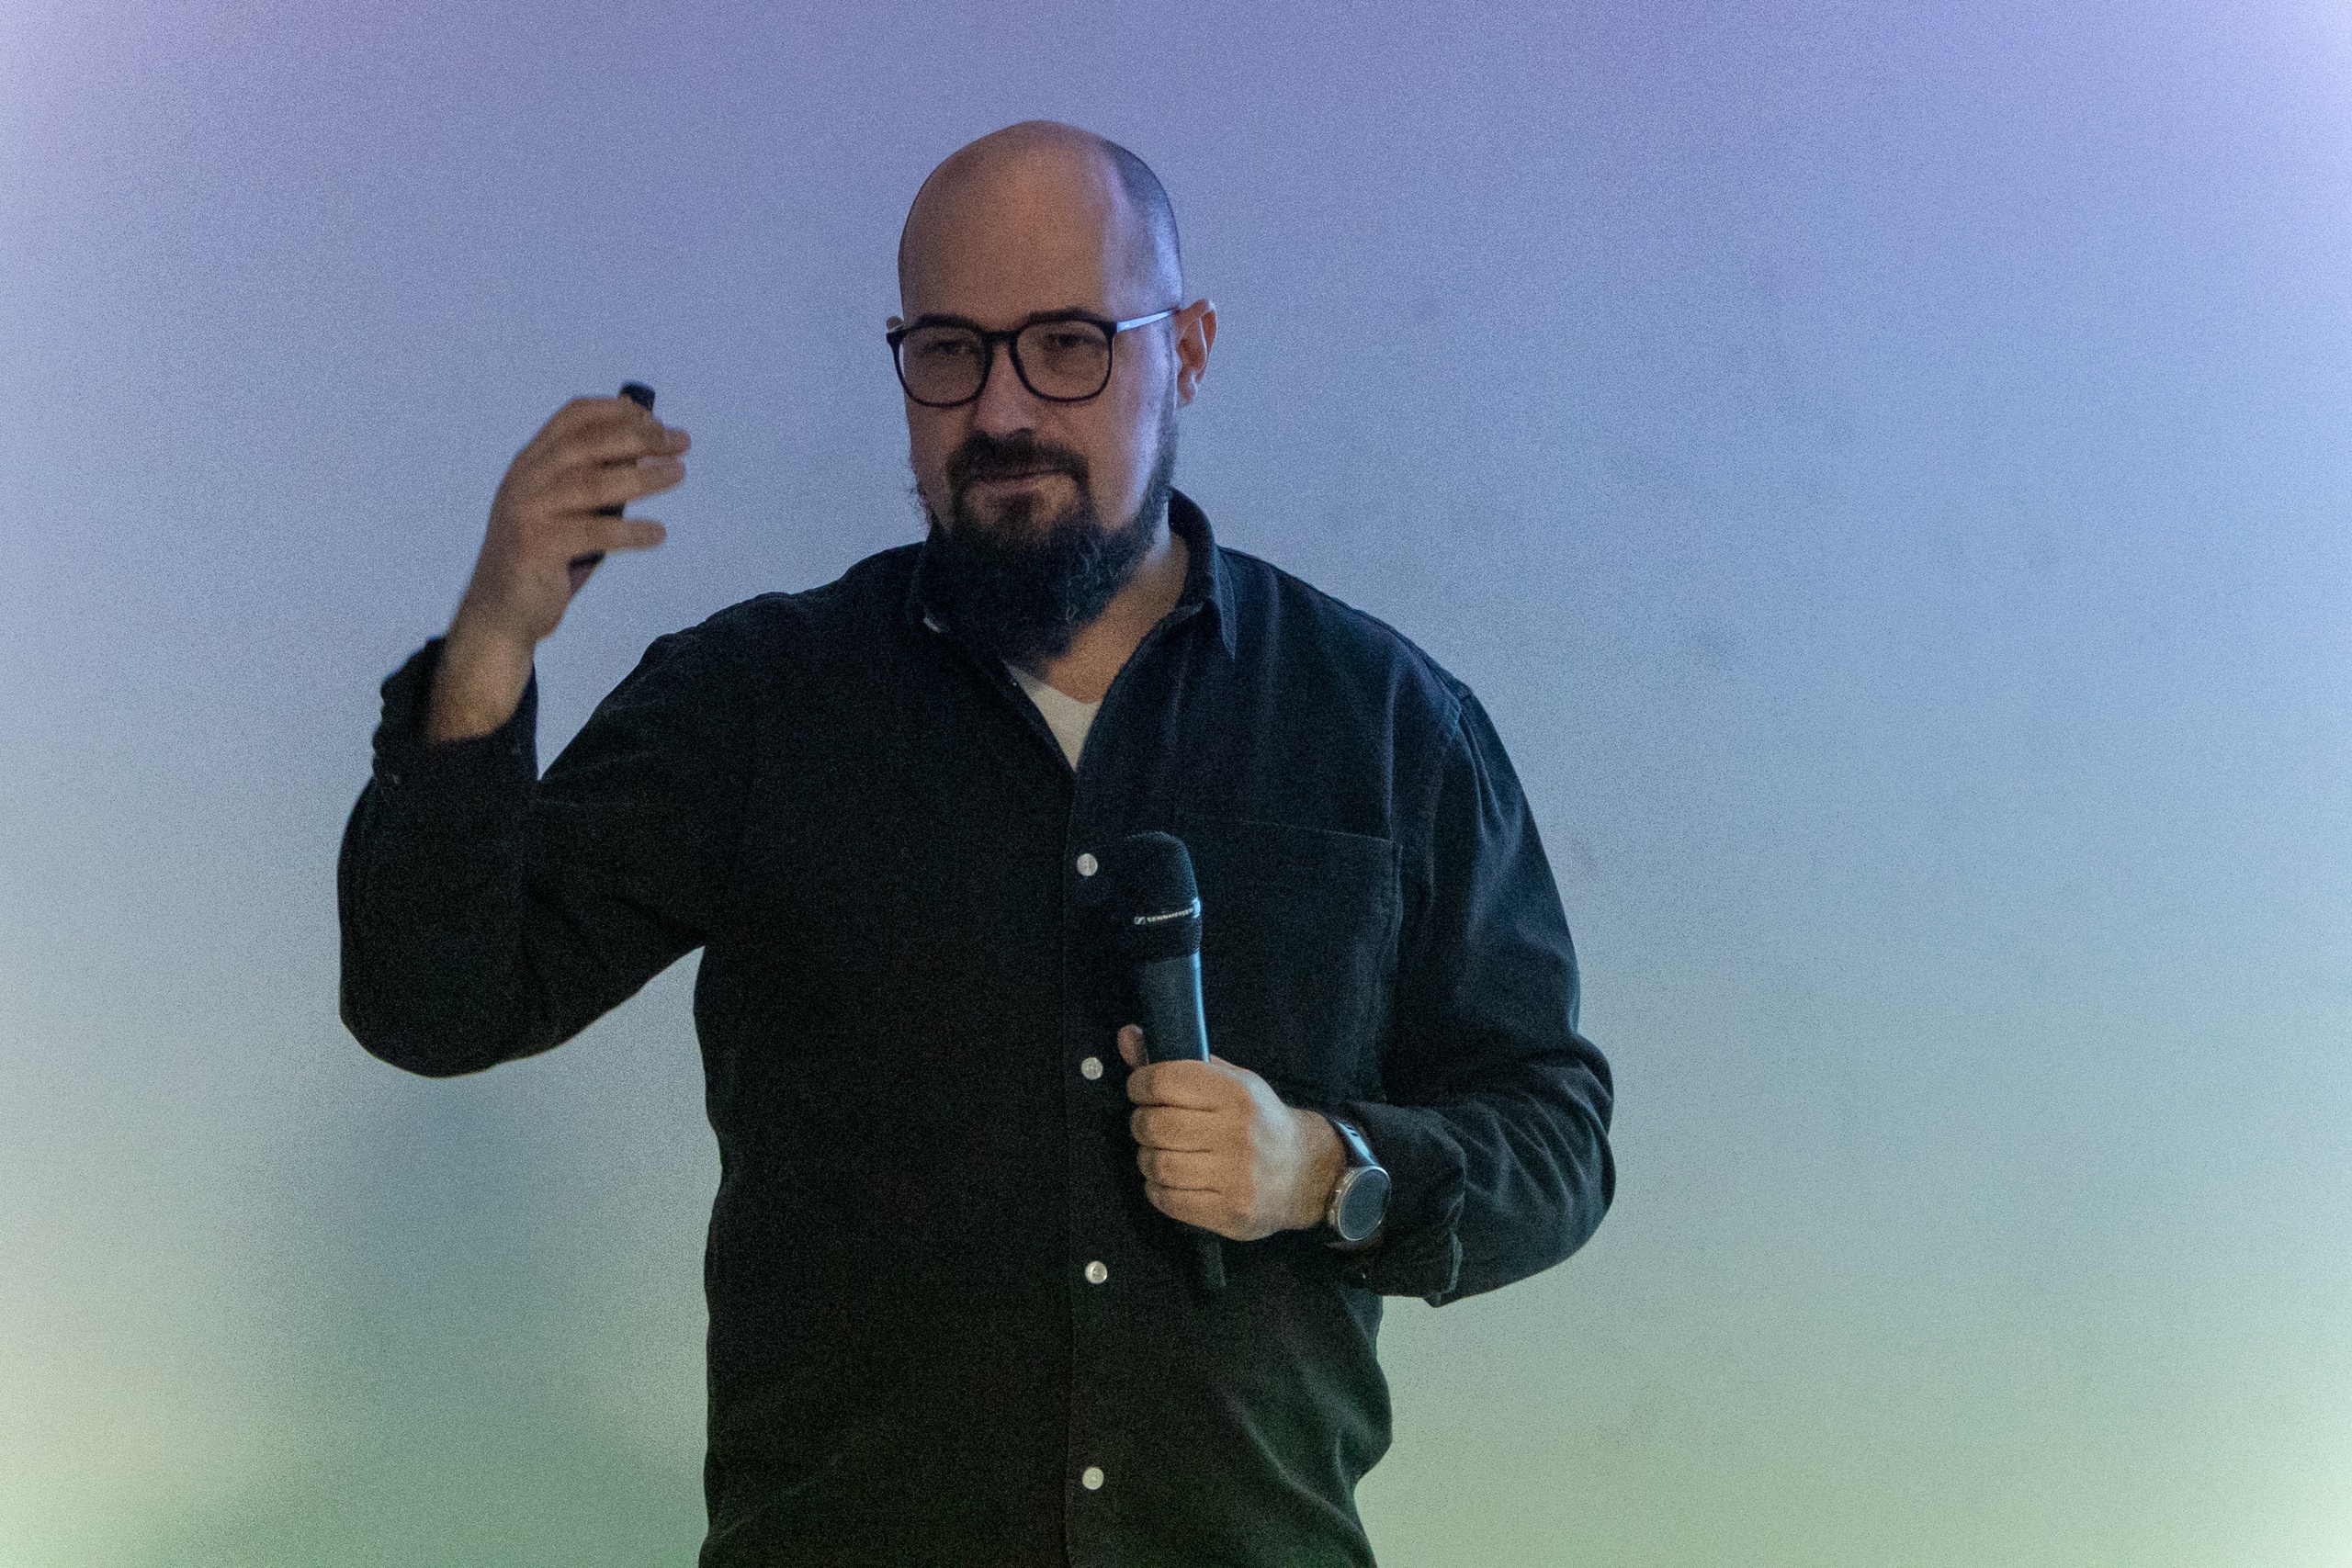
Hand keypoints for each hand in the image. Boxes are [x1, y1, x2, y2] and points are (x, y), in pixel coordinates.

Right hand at [427, 396, 690, 741]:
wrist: (499, 611)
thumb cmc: (542, 558)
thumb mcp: (562, 510)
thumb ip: (589, 481)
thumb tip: (642, 454)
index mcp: (530, 463)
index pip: (572, 417)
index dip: (615, 411)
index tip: (655, 418)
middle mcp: (526, 480)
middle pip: (589, 444)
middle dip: (639, 438)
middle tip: (680, 441)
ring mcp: (529, 511)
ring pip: (594, 484)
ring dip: (643, 477)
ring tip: (678, 473)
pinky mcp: (538, 546)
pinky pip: (594, 533)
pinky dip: (630, 532)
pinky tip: (657, 534)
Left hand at [1118, 1025, 1345, 1241]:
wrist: (1307, 1173)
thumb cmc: (1260, 1122)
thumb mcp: (1230, 1081)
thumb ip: (1178, 1062)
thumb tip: (1127, 1036)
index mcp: (1236, 1094)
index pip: (1164, 1082)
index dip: (1140, 1084)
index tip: (1142, 1090)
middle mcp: (1236, 1134)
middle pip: (1155, 1126)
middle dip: (1142, 1123)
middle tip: (1151, 1123)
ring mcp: (1233, 1178)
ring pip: (1157, 1165)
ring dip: (1148, 1158)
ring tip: (1163, 1152)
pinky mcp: (1229, 1213)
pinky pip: (1168, 1200)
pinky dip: (1159, 1188)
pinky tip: (1173, 1179)